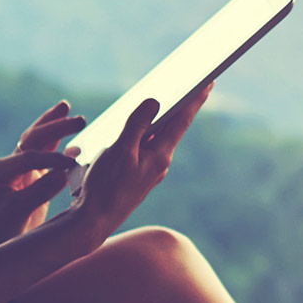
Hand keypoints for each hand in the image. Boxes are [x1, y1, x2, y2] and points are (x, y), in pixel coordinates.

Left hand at [0, 101, 85, 247]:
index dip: (52, 158)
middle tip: (78, 118)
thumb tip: (65, 172)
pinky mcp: (28, 177)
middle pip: (32, 139)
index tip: (73, 163)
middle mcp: (7, 166)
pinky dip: (57, 144)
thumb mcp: (19, 213)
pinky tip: (72, 139)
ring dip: (53, 125)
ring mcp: (17, 170)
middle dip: (54, 126)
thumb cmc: (0, 233)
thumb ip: (40, 191)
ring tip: (66, 108)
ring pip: (37, 141)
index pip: (29, 156)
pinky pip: (43, 155)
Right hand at [75, 83, 211, 239]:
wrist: (94, 221)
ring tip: (169, 99)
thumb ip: (138, 125)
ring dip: (162, 119)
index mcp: (160, 155)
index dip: (196, 99)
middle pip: (173, 127)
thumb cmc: (105, 186)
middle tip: (196, 84)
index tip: (209, 81)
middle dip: (182, 105)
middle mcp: (159, 162)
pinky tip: (138, 127)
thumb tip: (155, 102)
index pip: (182, 120)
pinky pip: (144, 148)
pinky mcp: (137, 175)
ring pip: (157, 138)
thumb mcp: (120, 150)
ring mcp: (149, 170)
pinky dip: (145, 134)